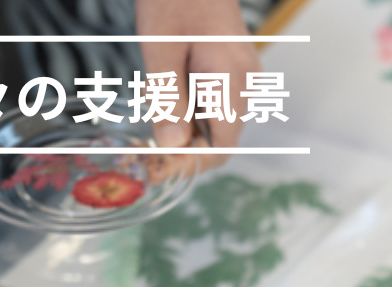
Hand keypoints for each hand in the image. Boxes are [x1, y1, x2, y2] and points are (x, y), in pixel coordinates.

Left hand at [136, 0, 261, 168]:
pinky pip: (215, 104)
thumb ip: (168, 100)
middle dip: (184, 148)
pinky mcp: (234, 70)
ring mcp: (244, 77)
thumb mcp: (160, 49)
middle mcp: (246, 85)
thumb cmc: (173, 0)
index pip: (221, 148)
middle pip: (220, 139)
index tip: (157, 165)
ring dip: (185, 129)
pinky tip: (166, 92)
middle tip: (145, 148)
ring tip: (152, 110)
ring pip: (216, 123)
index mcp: (232, 82)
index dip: (190, 164)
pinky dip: (191, 110)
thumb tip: (171, 146)